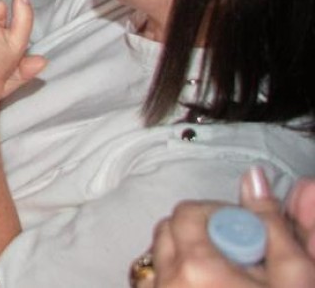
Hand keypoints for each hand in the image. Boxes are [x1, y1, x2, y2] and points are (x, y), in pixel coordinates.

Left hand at [148, 174, 314, 287]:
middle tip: (242, 258)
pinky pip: (159, 282)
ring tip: (228, 279)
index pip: (191, 213)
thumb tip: (254, 176)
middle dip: (205, 235)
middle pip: (171, 232)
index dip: (226, 219)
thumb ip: (276, 224)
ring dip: (190, 257)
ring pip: (162, 257)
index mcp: (198, 266)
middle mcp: (167, 280)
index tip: (250, 237)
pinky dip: (180, 280)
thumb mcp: (294, 278)